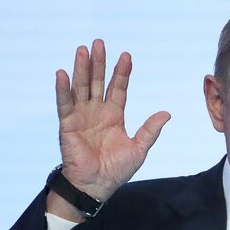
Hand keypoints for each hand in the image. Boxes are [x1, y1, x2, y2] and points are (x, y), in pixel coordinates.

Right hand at [49, 39, 169, 218]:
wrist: (96, 187)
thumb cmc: (116, 170)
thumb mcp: (138, 148)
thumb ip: (150, 130)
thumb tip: (166, 113)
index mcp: (113, 116)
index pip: (118, 88)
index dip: (121, 73)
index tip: (126, 56)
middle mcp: (96, 113)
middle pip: (97, 82)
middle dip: (99, 63)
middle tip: (99, 42)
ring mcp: (81, 117)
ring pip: (81, 88)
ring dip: (81, 68)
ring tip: (83, 50)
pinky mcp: (67, 126)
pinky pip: (64, 105)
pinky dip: (63, 89)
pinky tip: (63, 73)